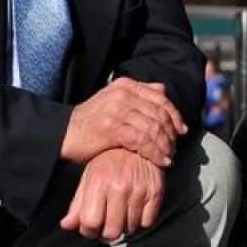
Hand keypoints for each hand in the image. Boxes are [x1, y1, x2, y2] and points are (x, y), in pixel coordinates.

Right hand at [61, 78, 186, 166]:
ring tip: (168, 157)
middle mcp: (124, 94)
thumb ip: (140, 93)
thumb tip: (162, 88)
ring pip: (153, 129)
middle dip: (171, 134)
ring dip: (164, 146)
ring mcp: (118, 110)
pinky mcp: (112, 128)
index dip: (175, 116)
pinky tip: (159, 161)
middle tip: (174, 148)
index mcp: (126, 85)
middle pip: (159, 114)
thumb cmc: (91, 120)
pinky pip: (143, 141)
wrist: (65, 133)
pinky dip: (154, 153)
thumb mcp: (114, 99)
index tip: (182, 131)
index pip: (160, 98)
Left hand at [61, 148, 164, 241]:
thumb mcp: (89, 177)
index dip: (88, 231)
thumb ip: (77, 204)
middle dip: (106, 234)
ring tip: (121, 213)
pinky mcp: (155, 192)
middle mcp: (119, 187)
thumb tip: (66, 225)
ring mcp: (139, 190)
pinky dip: (141, 220)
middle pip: (112, 231)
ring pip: (130, 228)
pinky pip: (147, 222)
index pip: (90, 222)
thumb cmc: (110, 161)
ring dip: (124, 226)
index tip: (90, 228)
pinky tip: (135, 209)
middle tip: (106, 225)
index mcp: (99, 182)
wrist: (138, 143)